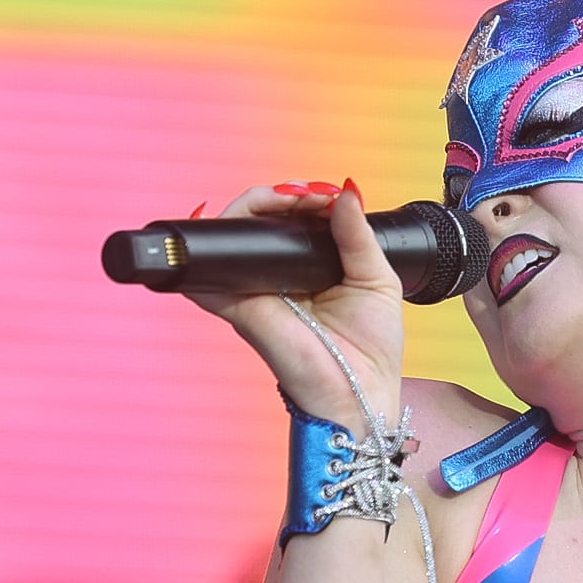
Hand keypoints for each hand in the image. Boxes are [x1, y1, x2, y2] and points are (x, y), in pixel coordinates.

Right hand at [186, 180, 406, 424]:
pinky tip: (246, 223)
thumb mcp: (376, 278)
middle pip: (258, 220)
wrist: (361, 393)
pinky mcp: (239, 307)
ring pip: (231, 233)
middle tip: (309, 197)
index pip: (291, 220)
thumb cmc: (371, 350)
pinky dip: (213, 240)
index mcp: (307, 269)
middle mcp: (276, 277)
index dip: (303, 198)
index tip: (327, 196)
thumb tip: (346, 190)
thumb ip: (357, 234)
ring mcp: (254, 290)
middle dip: (279, 195)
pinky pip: (206, 270)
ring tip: (289, 200)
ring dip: (253, 204)